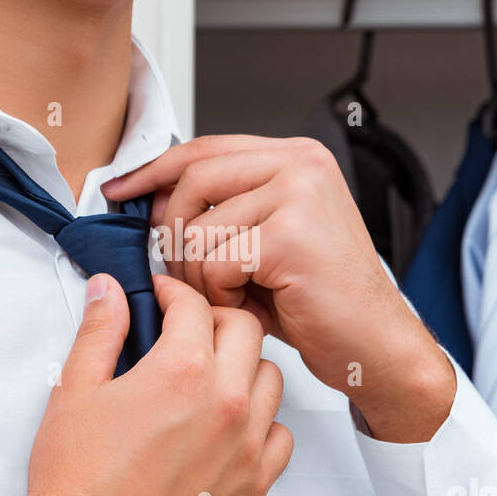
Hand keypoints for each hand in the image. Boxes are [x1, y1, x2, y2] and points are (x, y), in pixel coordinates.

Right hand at [7, 273, 291, 495]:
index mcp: (181, 371)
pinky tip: (229, 428)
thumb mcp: (75, 390)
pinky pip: (281, 437)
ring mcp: (245, 448)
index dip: (174, 292)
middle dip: (215, 319)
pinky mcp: (253, 487)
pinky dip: (262, 424)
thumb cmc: (76, 482)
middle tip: (187, 330)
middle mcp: (225, 404)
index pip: (195, 305)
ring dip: (244, 368)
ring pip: (271, 380)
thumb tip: (108, 291)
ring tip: (210, 377)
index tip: (163, 296)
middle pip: (246, 331)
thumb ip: (99, 331)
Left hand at [103, 135, 454, 443]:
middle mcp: (301, 164)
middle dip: (172, 234)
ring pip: (197, 228)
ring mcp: (299, 195)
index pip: (204, 149)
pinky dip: (219, 295)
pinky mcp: (290, 235)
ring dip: (200, 276)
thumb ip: (224, 210)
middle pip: (192, 180)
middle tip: (187, 275)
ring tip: (233, 297)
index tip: (120, 192)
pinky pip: (213, 262)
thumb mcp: (267, 239)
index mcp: (295, 158)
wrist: (376, 346)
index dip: (154, 171)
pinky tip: (248, 307)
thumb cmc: (320, 303)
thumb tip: (153, 203)